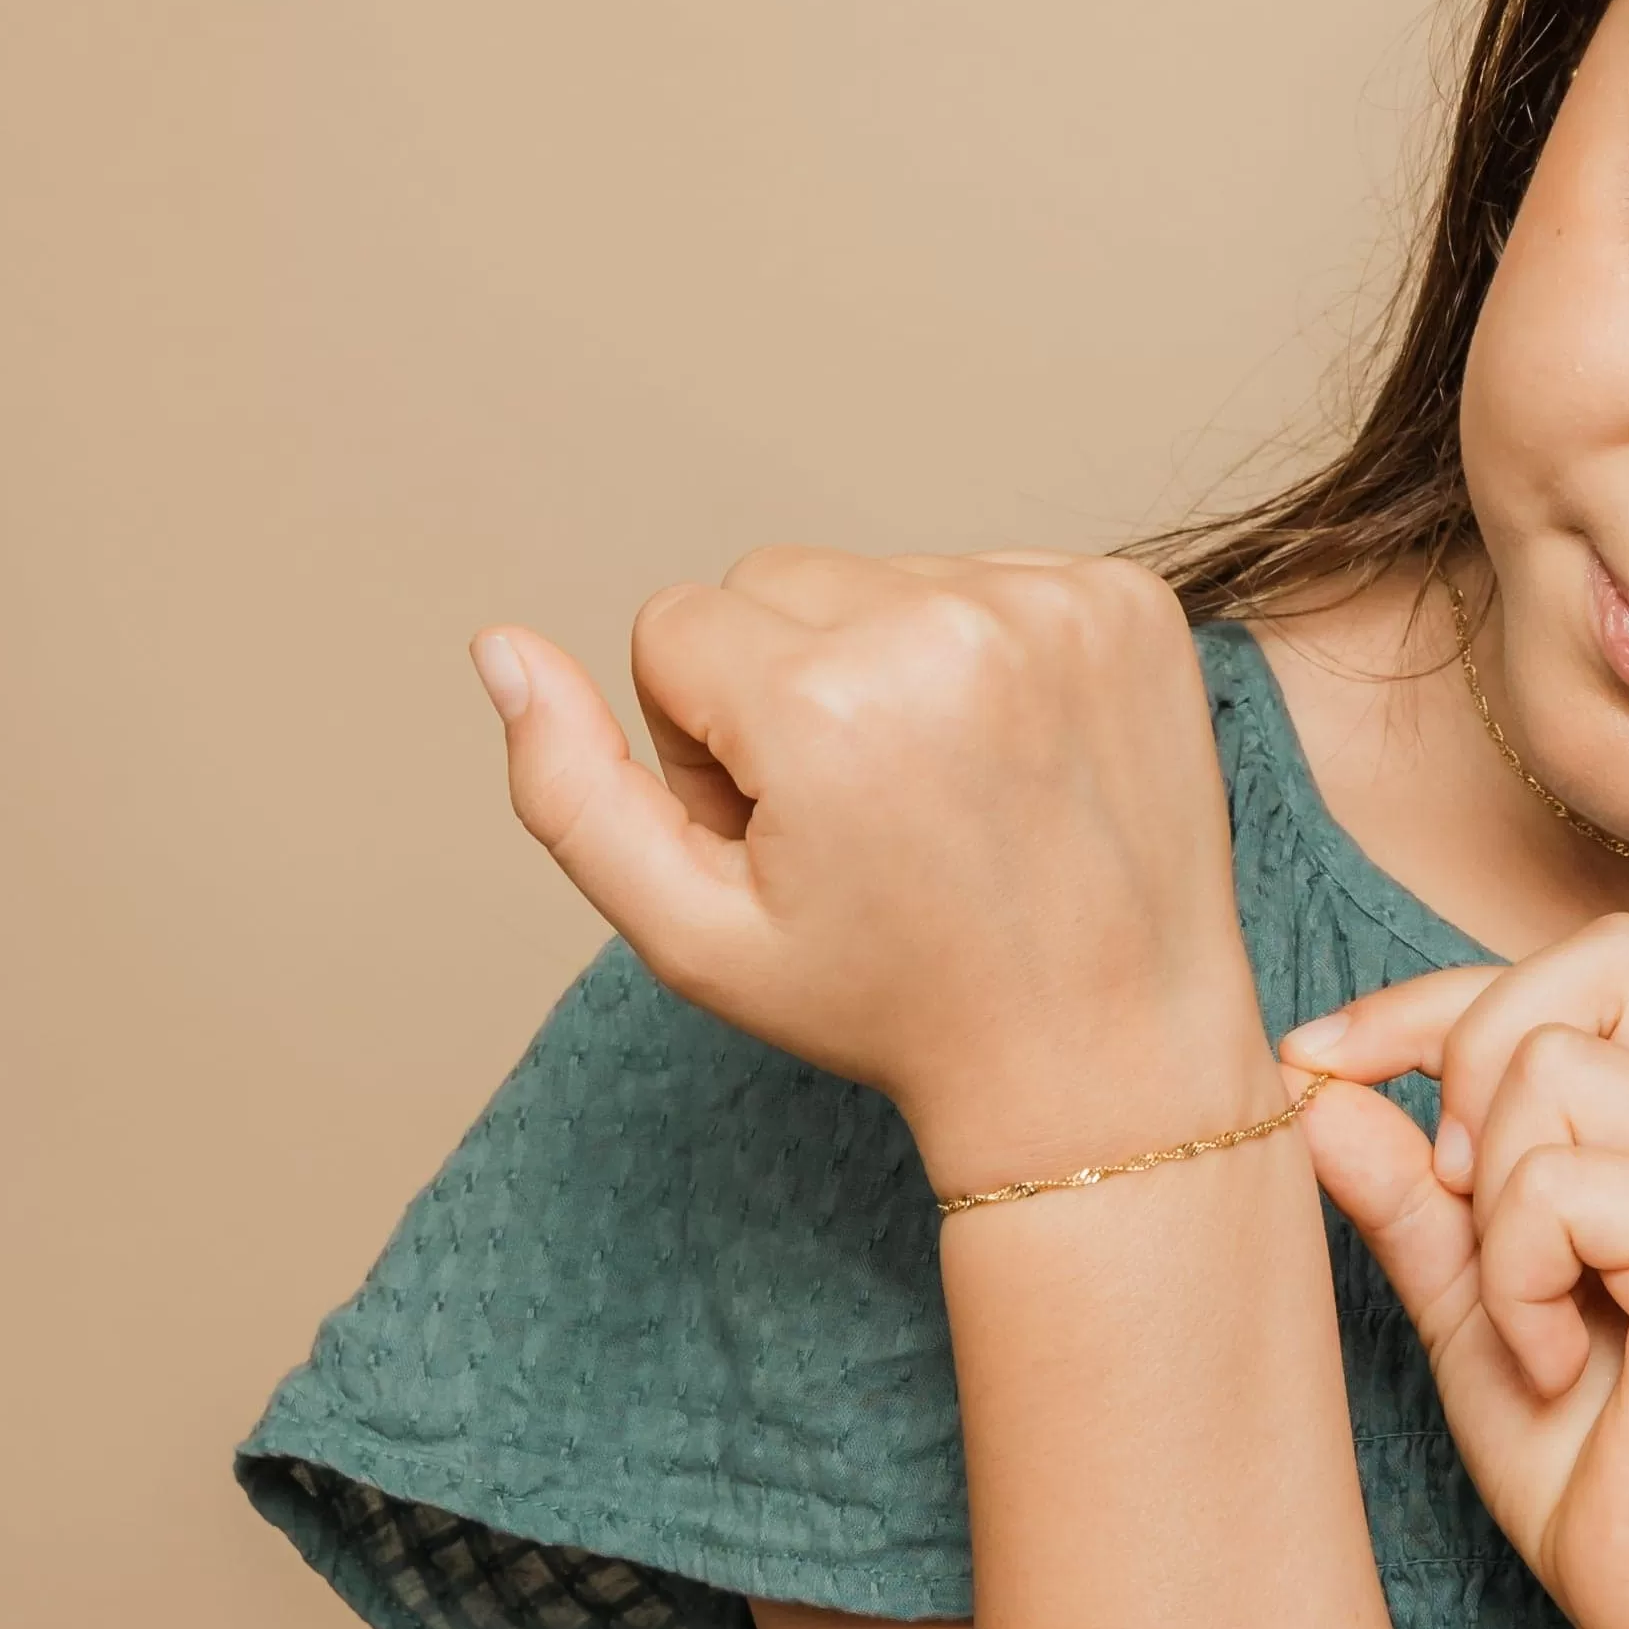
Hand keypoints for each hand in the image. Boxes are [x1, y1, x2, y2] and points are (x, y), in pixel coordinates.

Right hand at [473, 549, 1271, 1180]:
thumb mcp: (697, 937)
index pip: (673, 627)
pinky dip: (986, 654)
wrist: (1106, 1053)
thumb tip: (497, 646)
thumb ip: (570, 793)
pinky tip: (1019, 763)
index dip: (705, 746)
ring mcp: (1055, 607)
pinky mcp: (1131, 603)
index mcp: (827, 701)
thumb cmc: (894, 1006)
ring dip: (887, 666)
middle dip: (785, 688)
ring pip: (881, 575)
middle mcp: (947, 627)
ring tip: (948, 797)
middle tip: (866, 822)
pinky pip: (988, 576)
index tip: (789, 833)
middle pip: (772, 581)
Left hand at [1280, 914, 1628, 1628]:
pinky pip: (1560, 1183)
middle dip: (1468, 1067)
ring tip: (1528, 1318)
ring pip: (1551, 1070)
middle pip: (1587, 965)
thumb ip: (1408, 1189)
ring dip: (1490, 1203)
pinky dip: (1517, 1275)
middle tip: (1463, 1211)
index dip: (1440, 998)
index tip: (1325, 1064)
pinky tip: (1556, 1361)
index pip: (1586, 961)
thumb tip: (1312, 1078)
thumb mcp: (1472, 1300)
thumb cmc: (1595, 1467)